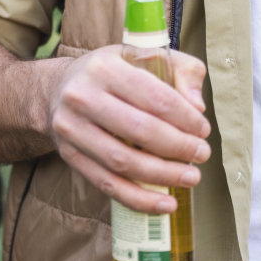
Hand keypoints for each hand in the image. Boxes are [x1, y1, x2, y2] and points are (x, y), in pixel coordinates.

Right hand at [46, 45, 209, 213]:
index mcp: (104, 67)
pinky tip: (166, 204)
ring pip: (123, 161)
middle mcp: (82, 96)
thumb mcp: (142, 56)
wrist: (57, 90)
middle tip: (202, 154)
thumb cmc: (111, 73)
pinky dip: (139, 199)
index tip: (203, 130)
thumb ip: (180, 69)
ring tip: (191, 178)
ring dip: (163, 175)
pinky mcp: (69, 155)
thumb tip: (197, 106)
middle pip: (140, 130)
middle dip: (179, 147)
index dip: (186, 118)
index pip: (155, 97)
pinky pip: (107, 184)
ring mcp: (72, 129)